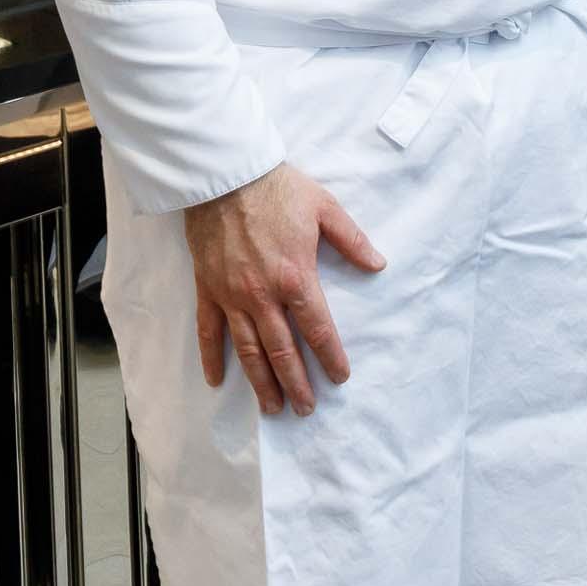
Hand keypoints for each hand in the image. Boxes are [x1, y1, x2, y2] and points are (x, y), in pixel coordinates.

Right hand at [184, 162, 384, 417]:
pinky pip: (209, 331)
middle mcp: (263, 295)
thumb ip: (352, 240)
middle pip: (282, 350)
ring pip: (248, 350)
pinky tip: (218, 382)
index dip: (330, 356)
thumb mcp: (325, 208)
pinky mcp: (208, 289)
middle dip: (296, 383)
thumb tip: (378, 264)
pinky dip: (212, 358)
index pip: (317, 328)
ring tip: (271, 408)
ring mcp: (232, 296)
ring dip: (261, 382)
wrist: (225, 176)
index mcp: (295, 277)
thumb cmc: (278, 189)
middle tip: (306, 409)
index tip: (339, 378)